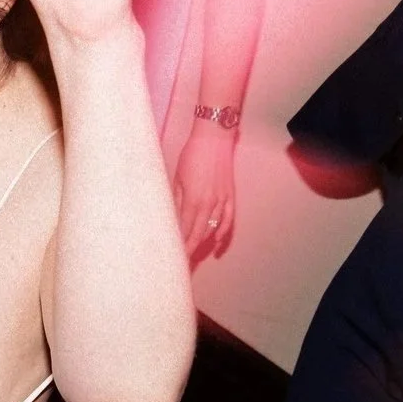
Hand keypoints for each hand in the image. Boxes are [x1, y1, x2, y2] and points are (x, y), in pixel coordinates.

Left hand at [174, 119, 238, 260]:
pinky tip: (216, 243)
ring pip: (212, 229)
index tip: (173, 255)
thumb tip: (172, 217)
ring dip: (203, 242)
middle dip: (190, 249)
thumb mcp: (177, 178)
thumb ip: (176, 200)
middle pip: (198, 234)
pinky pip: (228, 219)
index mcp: (192, 200)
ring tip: (194, 253)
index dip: (179, 244)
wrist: (214, 139)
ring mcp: (221, 200)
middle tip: (182, 262)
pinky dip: (223, 233)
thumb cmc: (192, 155)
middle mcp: (208, 204)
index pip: (184, 230)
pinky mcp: (230, 196)